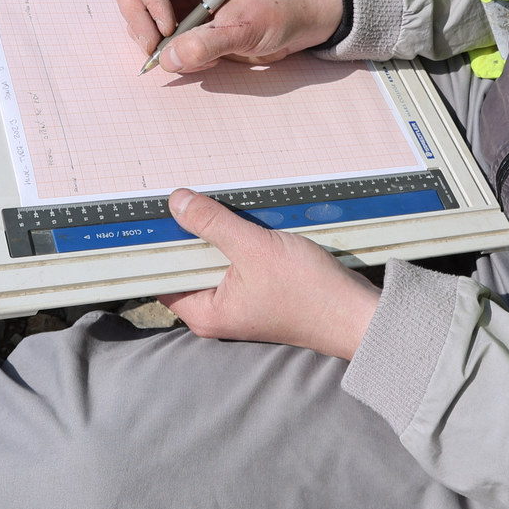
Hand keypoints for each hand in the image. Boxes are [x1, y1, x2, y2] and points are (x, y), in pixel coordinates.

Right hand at [108, 0, 340, 75]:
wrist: (298, 24)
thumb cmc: (279, 11)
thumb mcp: (247, 26)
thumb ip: (208, 42)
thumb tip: (168, 59)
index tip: (167, 27)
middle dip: (137, 20)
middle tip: (155, 48)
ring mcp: (176, 2)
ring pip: (136, 16)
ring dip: (154, 42)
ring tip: (192, 56)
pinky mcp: (180, 27)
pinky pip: (154, 39)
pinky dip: (168, 55)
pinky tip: (201, 59)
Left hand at [157, 188, 379, 358]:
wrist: (355, 312)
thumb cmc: (307, 292)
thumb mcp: (253, 248)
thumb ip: (212, 223)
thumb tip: (177, 202)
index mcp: (204, 313)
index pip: (163, 275)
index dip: (159, 242)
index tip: (154, 211)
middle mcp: (217, 311)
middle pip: (190, 262)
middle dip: (192, 231)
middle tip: (190, 196)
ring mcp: (239, 301)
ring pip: (216, 257)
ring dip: (220, 232)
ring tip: (222, 206)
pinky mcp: (259, 291)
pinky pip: (238, 259)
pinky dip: (241, 239)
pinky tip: (249, 220)